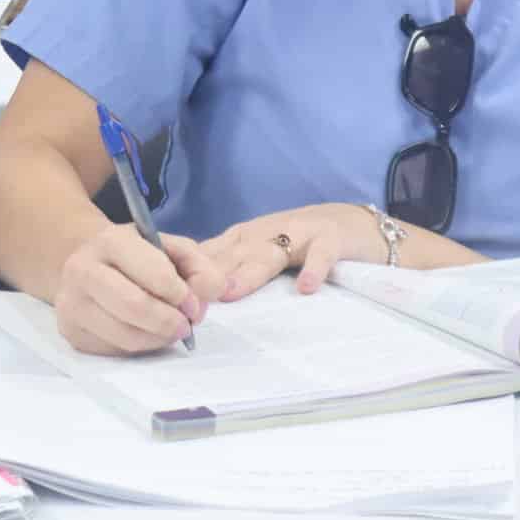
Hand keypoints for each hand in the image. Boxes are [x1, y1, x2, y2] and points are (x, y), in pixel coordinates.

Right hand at [53, 222, 221, 355]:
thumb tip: (209, 297)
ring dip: (158, 339)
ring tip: (169, 330)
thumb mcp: (172, 248)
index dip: (182, 294)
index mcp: (110, 240)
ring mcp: (72, 304)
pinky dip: (140, 347)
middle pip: (135, 307)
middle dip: (170, 321)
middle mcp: (82, 269)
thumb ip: (201, 267)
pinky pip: (116, 351)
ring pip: (126, 336)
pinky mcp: (72, 332)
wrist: (89, 265)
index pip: (154, 274)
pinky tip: (144, 333)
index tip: (194, 304)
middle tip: (185, 326)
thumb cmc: (138, 257)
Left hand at [200, 203, 392, 297]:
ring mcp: (299, 233)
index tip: (167, 291)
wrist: (353, 223)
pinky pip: (322, 254)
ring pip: (269, 252)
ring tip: (231, 291)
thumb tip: (183, 296)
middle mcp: (265, 233)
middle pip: (232, 253)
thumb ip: (227, 269)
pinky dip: (314, 269)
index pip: (209, 253)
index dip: (188, 271)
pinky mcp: (331, 238)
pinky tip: (306, 287)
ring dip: (249, 271)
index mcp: (243, 238)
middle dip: (209, 273)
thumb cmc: (298, 243)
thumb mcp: (258, 252)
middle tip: (188, 296)